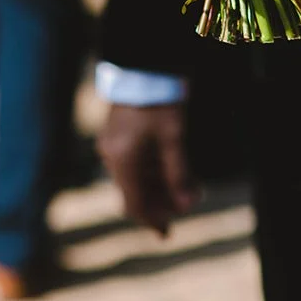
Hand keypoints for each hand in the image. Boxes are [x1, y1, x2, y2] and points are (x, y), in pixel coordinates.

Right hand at [96, 103, 196, 235]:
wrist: (144, 67)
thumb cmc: (160, 103)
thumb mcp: (173, 140)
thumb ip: (179, 174)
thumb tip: (187, 205)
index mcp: (123, 162)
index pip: (135, 205)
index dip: (152, 221)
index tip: (166, 234)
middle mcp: (112, 157)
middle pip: (135, 192)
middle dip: (161, 201)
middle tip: (188, 201)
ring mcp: (112, 146)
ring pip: (134, 178)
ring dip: (158, 186)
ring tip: (186, 184)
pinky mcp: (117, 135)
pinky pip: (132, 163)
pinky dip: (151, 170)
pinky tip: (171, 168)